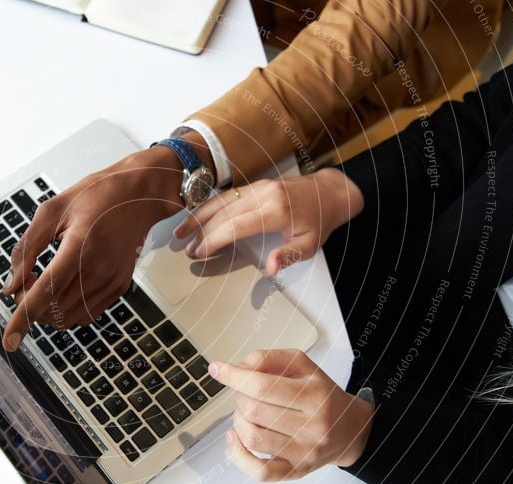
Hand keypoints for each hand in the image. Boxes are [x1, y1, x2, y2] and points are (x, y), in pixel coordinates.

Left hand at [0, 131, 213, 350]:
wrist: (137, 196)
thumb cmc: (94, 197)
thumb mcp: (51, 211)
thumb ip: (26, 249)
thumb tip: (11, 285)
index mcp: (80, 245)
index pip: (45, 292)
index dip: (23, 319)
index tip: (9, 342)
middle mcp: (98, 268)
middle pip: (53, 310)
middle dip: (29, 306)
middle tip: (23, 283)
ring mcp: (112, 280)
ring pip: (68, 318)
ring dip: (48, 311)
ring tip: (44, 283)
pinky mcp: (119, 287)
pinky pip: (86, 314)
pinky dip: (67, 311)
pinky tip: (63, 288)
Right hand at [174, 168, 363, 274]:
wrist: (330, 192)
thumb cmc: (319, 221)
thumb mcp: (310, 244)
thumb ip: (288, 256)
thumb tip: (270, 269)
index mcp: (277, 211)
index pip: (236, 226)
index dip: (214, 240)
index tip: (200, 253)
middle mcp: (264, 195)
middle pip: (223, 213)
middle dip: (202, 232)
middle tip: (187, 249)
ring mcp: (259, 187)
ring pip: (221, 201)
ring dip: (199, 216)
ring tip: (181, 232)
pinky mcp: (256, 184)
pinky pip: (228, 195)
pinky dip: (209, 207)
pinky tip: (197, 217)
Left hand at [208, 349, 373, 481]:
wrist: (350, 429)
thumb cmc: (320, 394)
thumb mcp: (302, 365)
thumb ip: (267, 359)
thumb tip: (237, 369)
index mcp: (313, 394)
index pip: (262, 385)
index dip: (233, 376)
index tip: (217, 369)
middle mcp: (312, 425)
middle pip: (253, 410)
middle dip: (239, 398)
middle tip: (244, 394)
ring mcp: (304, 452)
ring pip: (252, 438)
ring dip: (238, 422)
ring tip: (244, 414)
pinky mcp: (296, 471)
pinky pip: (260, 472)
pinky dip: (238, 456)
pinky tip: (235, 439)